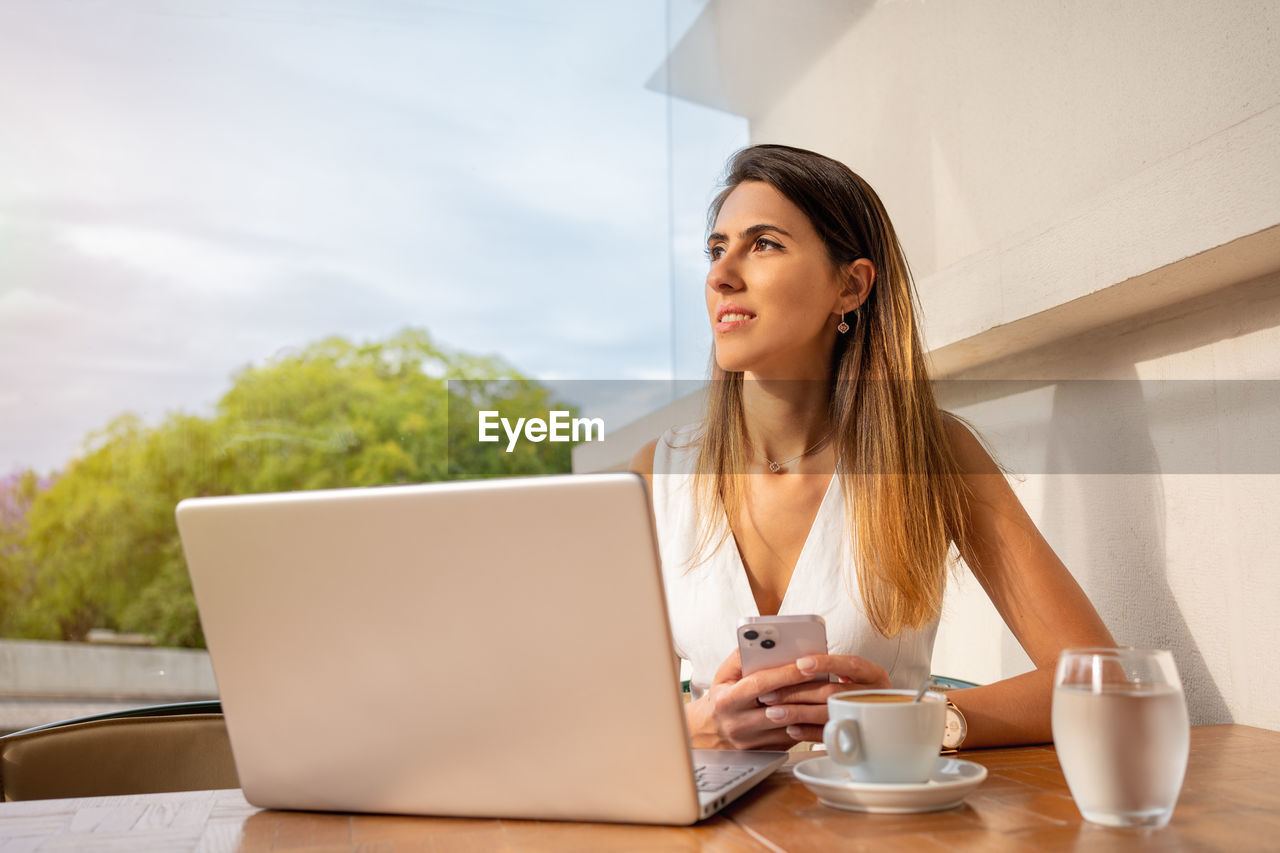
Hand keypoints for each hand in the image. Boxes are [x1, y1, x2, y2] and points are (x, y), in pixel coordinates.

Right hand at [686, 650, 889, 749]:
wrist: (708, 734)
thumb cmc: (720, 698)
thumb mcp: (723, 676)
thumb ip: (740, 658)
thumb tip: (762, 642)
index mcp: (728, 701)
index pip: (760, 684)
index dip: (785, 674)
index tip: (807, 663)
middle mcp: (739, 723)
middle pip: (781, 707)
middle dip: (807, 692)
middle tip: (831, 679)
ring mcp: (753, 741)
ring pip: (791, 726)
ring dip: (813, 710)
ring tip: (832, 695)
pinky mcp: (766, 752)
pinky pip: (793, 739)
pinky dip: (809, 725)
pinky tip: (821, 713)